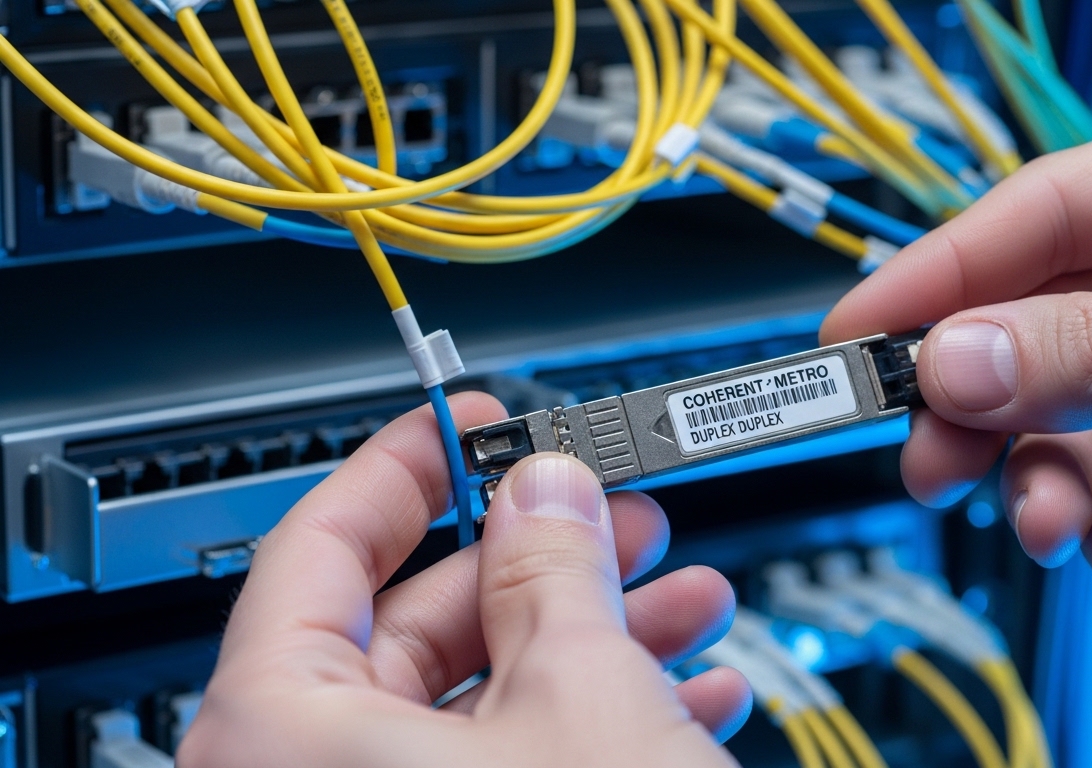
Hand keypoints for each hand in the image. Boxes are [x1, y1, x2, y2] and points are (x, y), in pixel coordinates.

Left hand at [178, 392, 749, 766]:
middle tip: (616, 512)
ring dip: (596, 641)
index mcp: (279, 734)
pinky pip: (506, 762)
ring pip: (480, 698)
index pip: (315, 548)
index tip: (463, 419)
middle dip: (547, 562)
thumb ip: (550, 567)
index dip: (405, 463)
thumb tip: (542, 490)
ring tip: (688, 602)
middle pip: (417, 623)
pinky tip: (686, 690)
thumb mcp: (578, 691)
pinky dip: (592, 721)